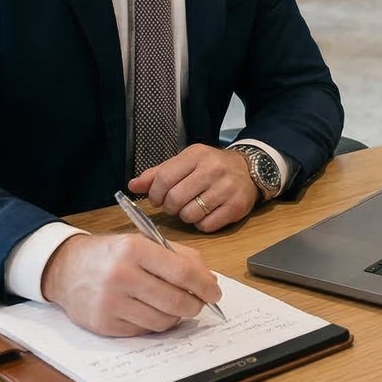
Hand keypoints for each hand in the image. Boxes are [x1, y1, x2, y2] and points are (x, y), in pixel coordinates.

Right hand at [39, 233, 221, 336]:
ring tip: (174, 307)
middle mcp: (121, 275)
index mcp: (133, 249)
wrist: (65, 269)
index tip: (214, 292)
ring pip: (162, 321)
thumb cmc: (110, 254)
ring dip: (176, 317)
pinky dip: (154, 324)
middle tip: (199, 304)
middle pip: (175, 300)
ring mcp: (111, 302)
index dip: (204, 285)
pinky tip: (151, 312)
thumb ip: (178, 256)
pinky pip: (144, 330)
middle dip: (195, 305)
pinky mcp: (104, 324)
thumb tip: (209, 280)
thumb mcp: (141, 242)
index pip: (182, 271)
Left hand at [127, 144, 258, 232]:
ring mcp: (226, 189)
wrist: (248, 170)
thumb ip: (158, 174)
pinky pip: (206, 226)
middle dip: (170, 208)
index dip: (155, 194)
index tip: (156, 199)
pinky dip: (201, 224)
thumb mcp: (185, 162)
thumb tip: (132, 186)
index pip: (164, 178)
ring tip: (192, 208)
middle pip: (175, 199)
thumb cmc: (210, 167)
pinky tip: (205, 214)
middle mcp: (212, 169)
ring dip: (186, 216)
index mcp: (196, 155)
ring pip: (190, 215)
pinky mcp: (236, 207)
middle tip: (174, 206)